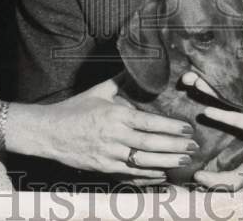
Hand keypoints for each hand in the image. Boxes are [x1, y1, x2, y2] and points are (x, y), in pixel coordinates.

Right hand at [12, 79, 194, 177]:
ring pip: (143, 162)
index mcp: (115, 115)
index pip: (149, 122)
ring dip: (166, 163)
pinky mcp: (103, 168)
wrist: (49, 133)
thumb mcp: (99, 91)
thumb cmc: (74, 110)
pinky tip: (162, 175)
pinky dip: (148, 176)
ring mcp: (109, 155)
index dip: (170, 127)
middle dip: (175, 147)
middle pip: (150, 144)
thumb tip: (137, 65)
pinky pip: (130, 175)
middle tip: (194, 147)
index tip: (187, 128)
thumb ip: (121, 81)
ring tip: (184, 161)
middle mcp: (114, 136)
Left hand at [182, 55, 242, 152]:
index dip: (222, 53)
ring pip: (227, 94)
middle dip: (209, 70)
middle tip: (190, 65)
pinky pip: (234, 118)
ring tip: (192, 82)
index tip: (205, 47)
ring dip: (209, 88)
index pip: (240, 59)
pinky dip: (219, 115)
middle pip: (229, 75)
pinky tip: (206, 111)